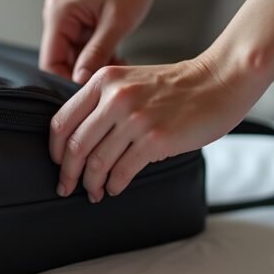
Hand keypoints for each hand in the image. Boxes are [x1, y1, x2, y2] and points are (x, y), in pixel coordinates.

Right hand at [39, 0, 157, 83]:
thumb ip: (97, 52)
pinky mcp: (79, 22)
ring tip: (118, 66)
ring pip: (74, 57)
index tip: (89, 93)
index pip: (50, 61)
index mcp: (59, 14)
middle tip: (108, 81)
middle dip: (83, 74)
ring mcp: (67, 20)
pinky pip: (83, 49)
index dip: (66, 81)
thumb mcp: (116, 22)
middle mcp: (57, 17)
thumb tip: (80, 81)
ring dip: (94, 66)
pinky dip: (98, 56)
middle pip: (61, 61)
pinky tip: (116, 56)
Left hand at [50, 52, 263, 202]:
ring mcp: (135, 118)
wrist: (219, 82)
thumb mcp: (131, 82)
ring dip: (92, 183)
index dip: (54, 149)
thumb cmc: (177, 86)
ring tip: (94, 191)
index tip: (57, 164)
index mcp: (104, 81)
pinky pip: (123, 170)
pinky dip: (114, 184)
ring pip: (97, 161)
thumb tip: (81, 140)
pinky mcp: (155, 139)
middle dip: (68, 173)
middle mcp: (115, 98)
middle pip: (75, 145)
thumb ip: (105, 102)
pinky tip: (115, 188)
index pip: (62, 120)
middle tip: (66, 187)